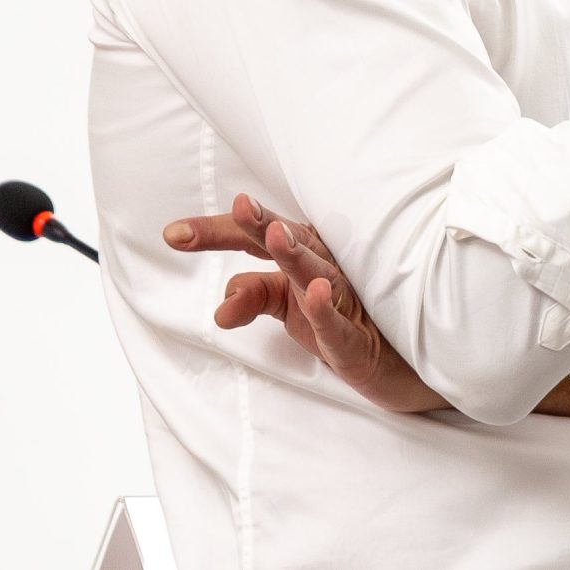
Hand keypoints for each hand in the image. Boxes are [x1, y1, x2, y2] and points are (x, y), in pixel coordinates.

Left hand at [164, 193, 447, 413]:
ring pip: (319, 271)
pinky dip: (327, 306)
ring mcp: (343, 300)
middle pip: (289, 240)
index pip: (253, 238)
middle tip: (239, 204)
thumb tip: (218, 307)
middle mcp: (323, 267)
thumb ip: (252, 297)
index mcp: (301, 255)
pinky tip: (315, 292)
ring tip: (275, 235)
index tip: (173, 234)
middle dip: (261, 224)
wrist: (397, 364)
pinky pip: (339, 320)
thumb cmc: (341, 319)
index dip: (215, 233)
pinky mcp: (355, 337)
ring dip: (297, 253)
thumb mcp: (288, 307)